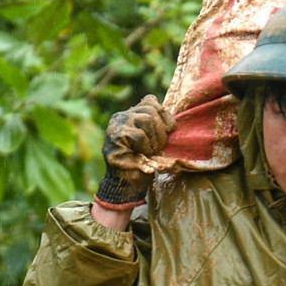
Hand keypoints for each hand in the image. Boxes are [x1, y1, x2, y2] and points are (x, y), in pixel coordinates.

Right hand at [95, 95, 176, 209]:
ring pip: (146, 119)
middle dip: (160, 131)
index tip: (169, 130)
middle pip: (151, 110)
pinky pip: (140, 135)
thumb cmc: (143, 162)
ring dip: (154, 140)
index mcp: (132, 114)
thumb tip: (160, 105)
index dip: (164, 115)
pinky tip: (141, 155)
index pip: (150, 101)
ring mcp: (117, 125)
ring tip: (149, 152)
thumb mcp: (154, 139)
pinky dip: (145, 148)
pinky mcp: (116, 136)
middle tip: (157, 148)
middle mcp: (123, 116)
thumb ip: (156, 123)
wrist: (128, 184)